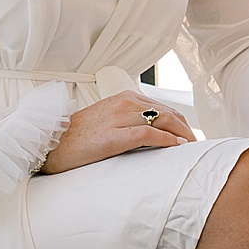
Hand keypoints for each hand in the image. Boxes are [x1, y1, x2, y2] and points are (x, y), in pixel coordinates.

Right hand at [41, 94, 195, 174]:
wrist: (50, 144)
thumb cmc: (77, 137)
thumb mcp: (108, 122)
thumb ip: (129, 122)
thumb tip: (154, 136)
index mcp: (125, 97)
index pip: (164, 107)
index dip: (182, 123)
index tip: (191, 138)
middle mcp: (125, 102)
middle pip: (169, 113)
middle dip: (187, 130)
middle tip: (197, 147)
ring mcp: (119, 117)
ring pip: (164, 121)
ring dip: (182, 136)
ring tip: (192, 150)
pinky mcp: (114, 135)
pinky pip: (149, 134)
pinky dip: (167, 141)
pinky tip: (177, 149)